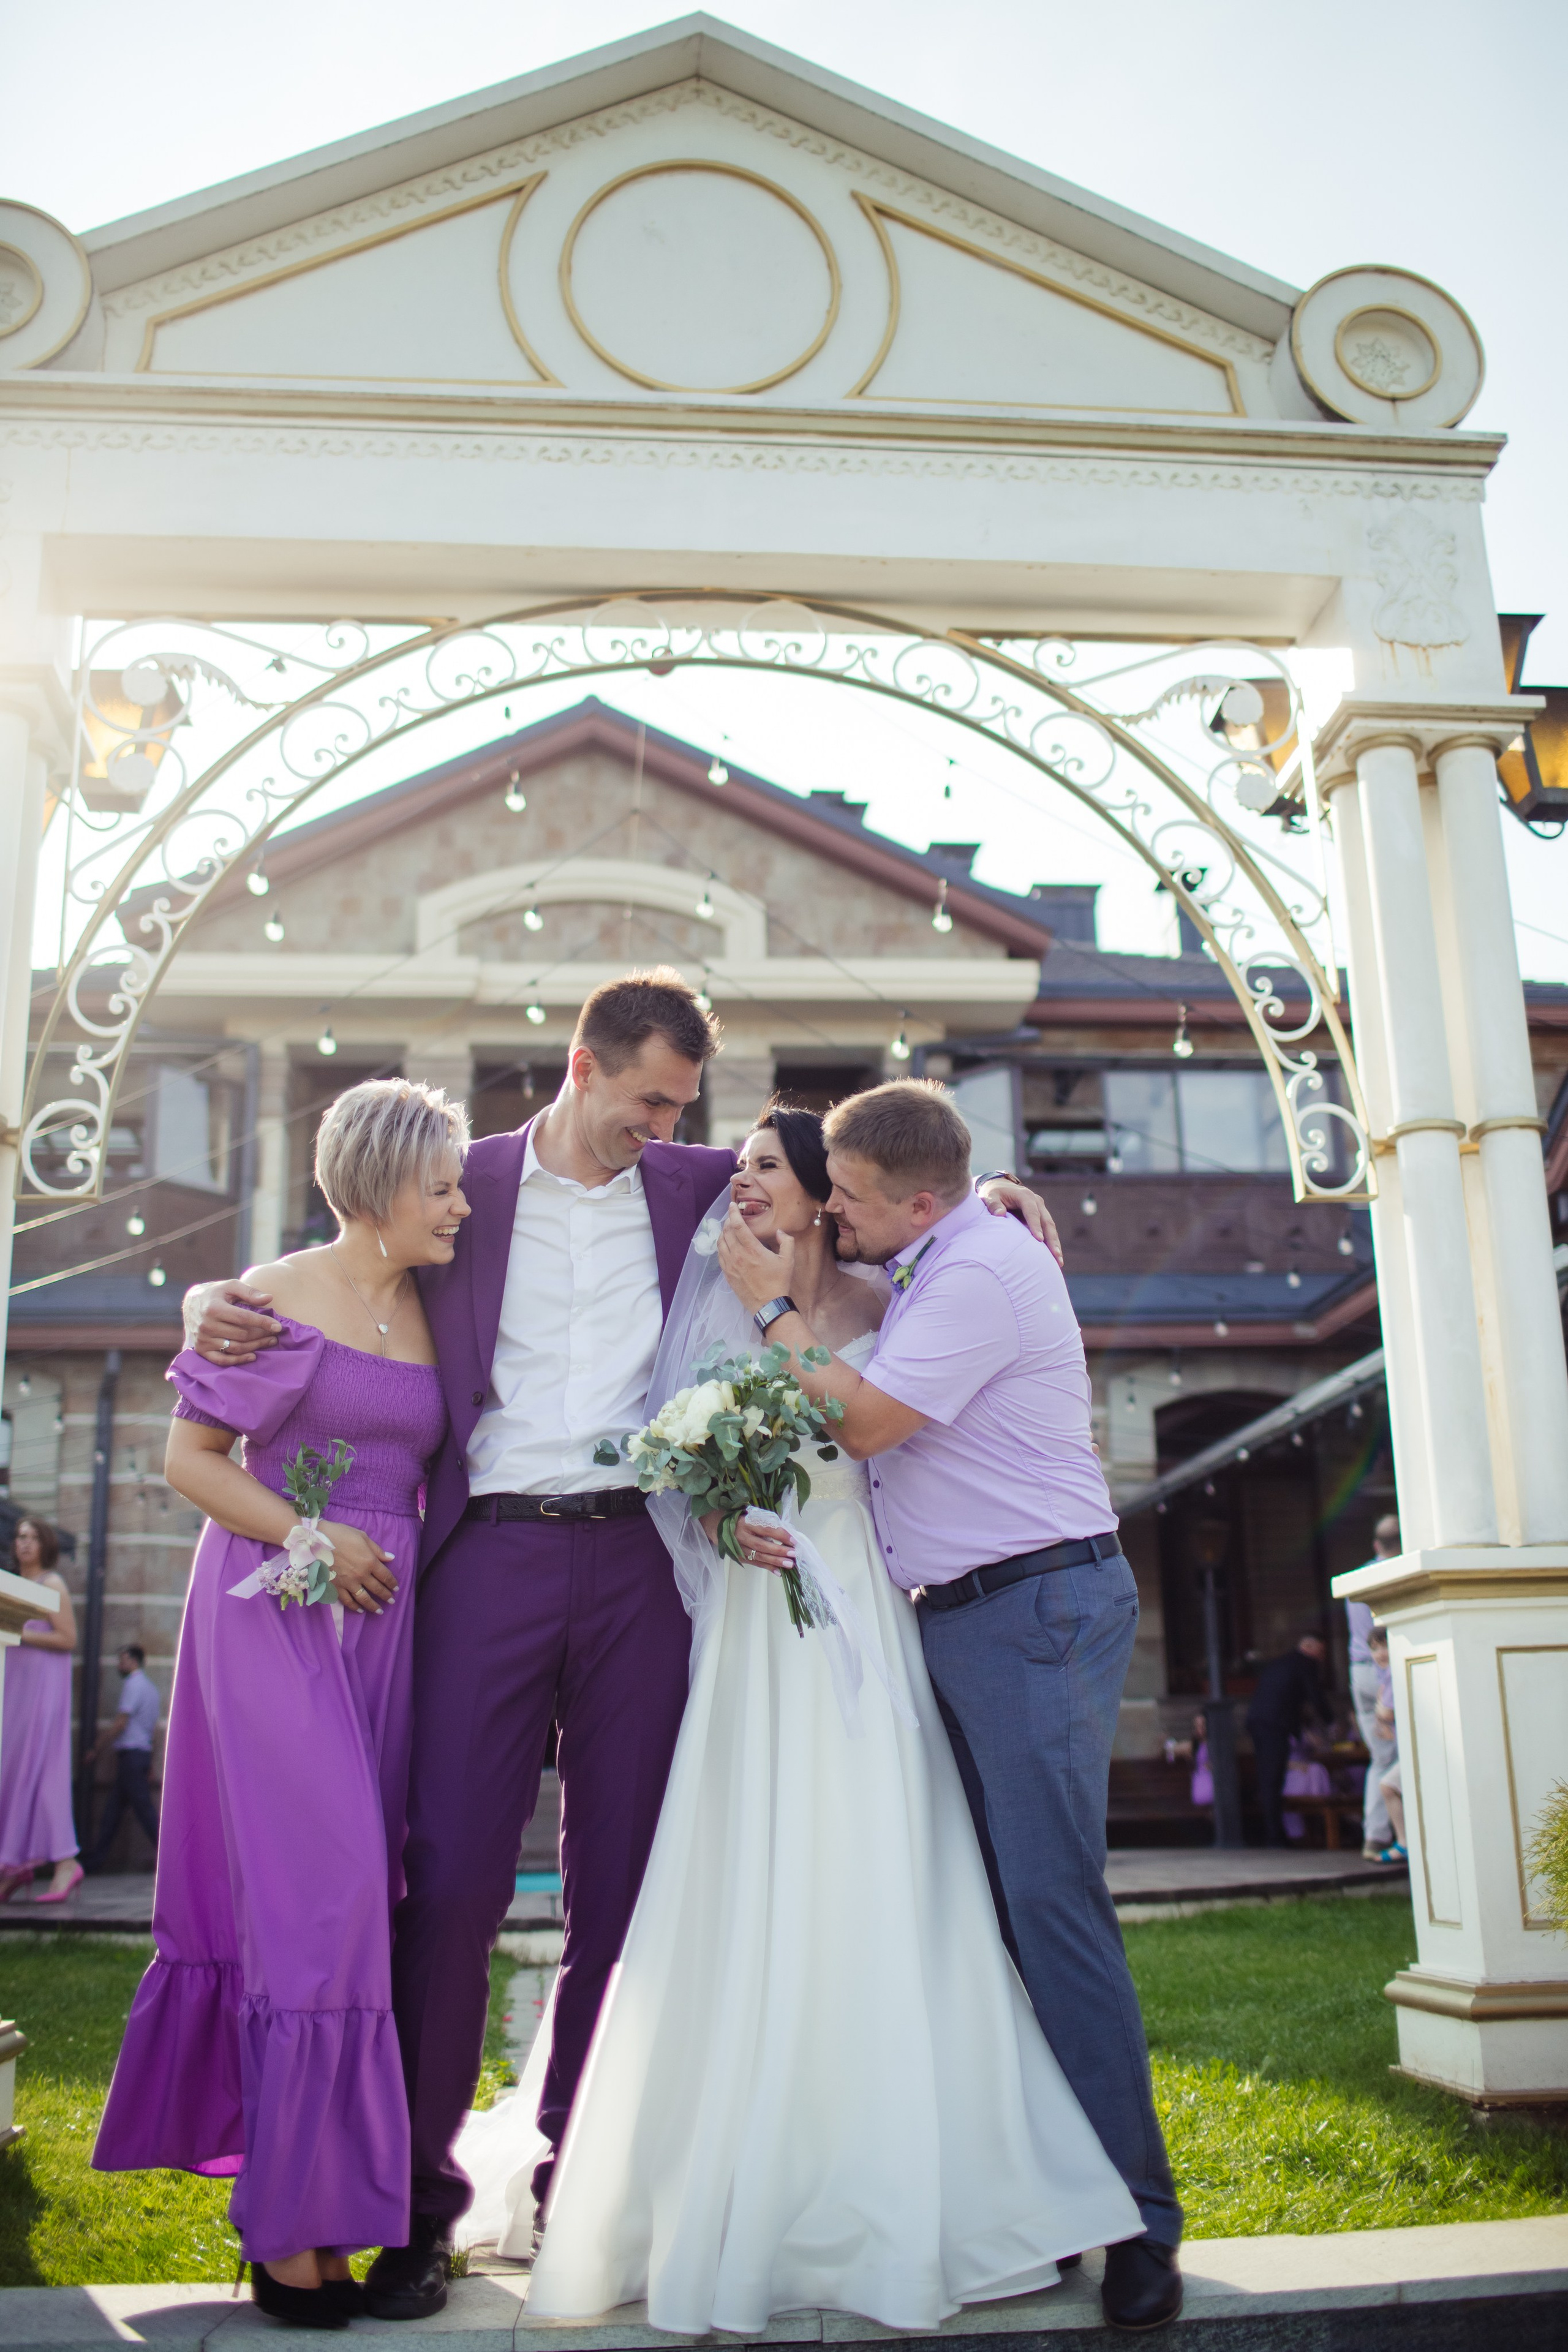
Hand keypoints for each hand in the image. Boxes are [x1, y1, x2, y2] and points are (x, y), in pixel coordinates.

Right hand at [188, 1281, 280, 1364]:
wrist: (191, 1303)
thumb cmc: (216, 1293)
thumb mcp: (231, 1286)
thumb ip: (250, 1292)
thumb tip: (269, 1298)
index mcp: (214, 1308)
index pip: (243, 1318)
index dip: (263, 1323)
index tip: (278, 1326)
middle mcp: (206, 1325)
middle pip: (242, 1335)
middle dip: (262, 1335)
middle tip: (275, 1335)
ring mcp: (203, 1339)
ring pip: (235, 1348)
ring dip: (255, 1347)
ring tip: (269, 1342)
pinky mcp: (201, 1349)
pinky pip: (222, 1360)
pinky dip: (238, 1361)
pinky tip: (252, 1356)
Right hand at [320, 1521, 397, 1613]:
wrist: (316, 1540)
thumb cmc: (340, 1534)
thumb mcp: (362, 1536)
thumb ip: (377, 1550)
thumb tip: (390, 1558)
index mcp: (370, 1561)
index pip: (386, 1576)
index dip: (392, 1583)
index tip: (396, 1588)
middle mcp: (361, 1575)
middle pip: (377, 1589)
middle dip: (386, 1596)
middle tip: (392, 1601)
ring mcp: (348, 1583)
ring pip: (364, 1598)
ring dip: (373, 1606)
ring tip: (379, 1611)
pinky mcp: (336, 1587)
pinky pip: (347, 1601)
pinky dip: (354, 1607)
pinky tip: (359, 1610)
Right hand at [698, 1507, 795, 1573]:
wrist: (717, 1526)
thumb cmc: (740, 1519)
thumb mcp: (751, 1516)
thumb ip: (766, 1523)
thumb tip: (787, 1532)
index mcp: (746, 1522)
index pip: (766, 1528)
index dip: (780, 1534)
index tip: (794, 1539)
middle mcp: (741, 1536)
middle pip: (762, 1545)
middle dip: (779, 1550)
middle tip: (793, 1554)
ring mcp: (739, 1548)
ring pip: (759, 1556)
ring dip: (775, 1561)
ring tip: (789, 1564)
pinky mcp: (739, 1557)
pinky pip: (755, 1563)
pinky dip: (767, 1567)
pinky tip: (778, 1572)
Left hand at [715, 1203, 795, 1317]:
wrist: (769, 1305)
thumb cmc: (779, 1282)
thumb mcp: (788, 1260)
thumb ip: (786, 1242)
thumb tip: (779, 1232)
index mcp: (752, 1249)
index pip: (737, 1226)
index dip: (733, 1213)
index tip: (732, 1205)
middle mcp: (738, 1256)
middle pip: (726, 1232)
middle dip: (728, 1221)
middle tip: (733, 1217)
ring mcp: (730, 1266)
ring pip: (720, 1244)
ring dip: (723, 1234)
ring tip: (728, 1230)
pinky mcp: (727, 1275)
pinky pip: (720, 1256)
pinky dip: (721, 1247)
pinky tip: (726, 1246)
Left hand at [978, 1179, 1061, 1264]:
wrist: (1000, 1187)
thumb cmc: (994, 1193)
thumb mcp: (990, 1196)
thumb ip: (993, 1204)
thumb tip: (999, 1214)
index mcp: (1025, 1196)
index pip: (1032, 1212)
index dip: (1036, 1225)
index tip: (1039, 1240)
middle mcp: (1037, 1202)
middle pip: (1047, 1222)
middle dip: (1052, 1239)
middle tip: (1055, 1255)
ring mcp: (1041, 1210)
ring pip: (1051, 1228)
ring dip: (1055, 1244)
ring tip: (1059, 1261)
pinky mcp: (1041, 1217)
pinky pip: (1049, 1231)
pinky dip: (1052, 1243)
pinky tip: (1055, 1257)